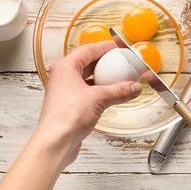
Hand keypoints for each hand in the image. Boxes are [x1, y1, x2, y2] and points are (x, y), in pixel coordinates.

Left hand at [35, 40, 141, 167]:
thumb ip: (119, 91)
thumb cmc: (68, 116)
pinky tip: (113, 95)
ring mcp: (65, 92)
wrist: (56, 142)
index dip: (105, 47)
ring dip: (104, 79)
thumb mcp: (99, 98)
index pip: (88, 50)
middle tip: (122, 62)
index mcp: (65, 67)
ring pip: (88, 79)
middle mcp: (62, 77)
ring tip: (121, 78)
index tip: (119, 47)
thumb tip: (134, 87)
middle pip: (87, 64)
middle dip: (106, 63)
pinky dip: (101, 92)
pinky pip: (88, 93)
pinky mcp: (69, 106)